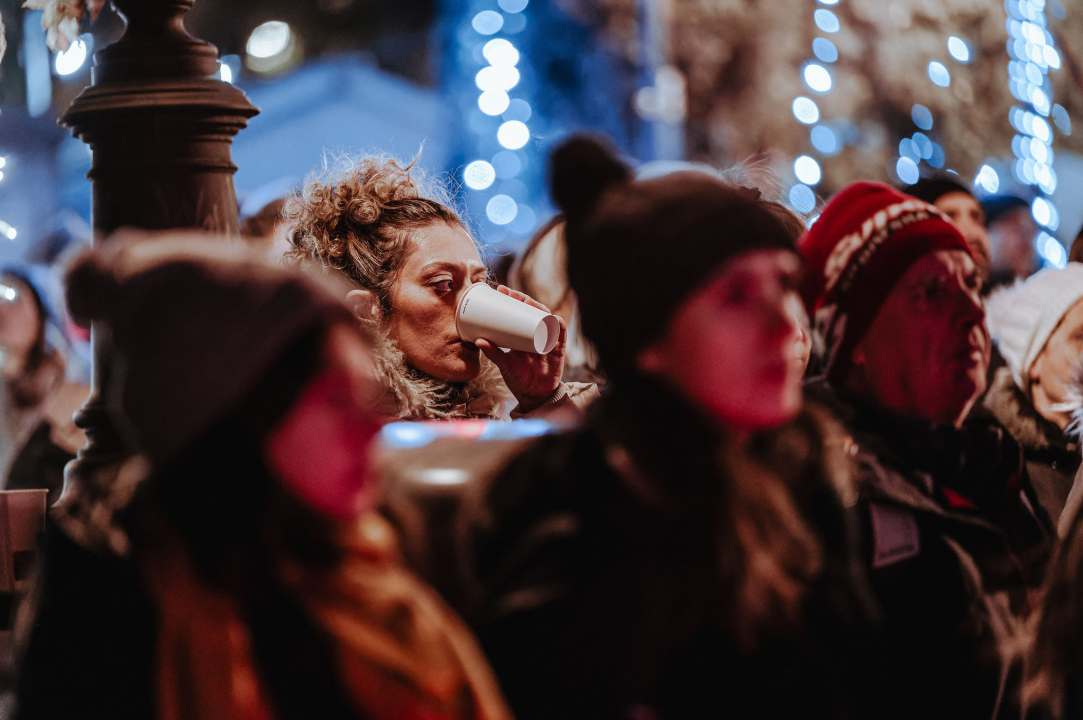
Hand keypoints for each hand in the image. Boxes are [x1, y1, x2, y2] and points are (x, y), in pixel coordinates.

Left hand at [474, 285, 566, 414]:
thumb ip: (493, 353)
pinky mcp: (559, 349)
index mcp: (523, 335)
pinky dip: (558, 324)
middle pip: (533, 311)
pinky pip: (561, 333)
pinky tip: (552, 318)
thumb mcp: (504, 364)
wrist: (533, 396)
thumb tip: (478, 341)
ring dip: (539, 307)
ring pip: (547, 318)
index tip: (501, 291)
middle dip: (524, 299)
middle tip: (510, 293)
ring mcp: (548, 339)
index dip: (513, 300)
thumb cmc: (519, 379)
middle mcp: (537, 334)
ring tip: (527, 302)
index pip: (519, 312)